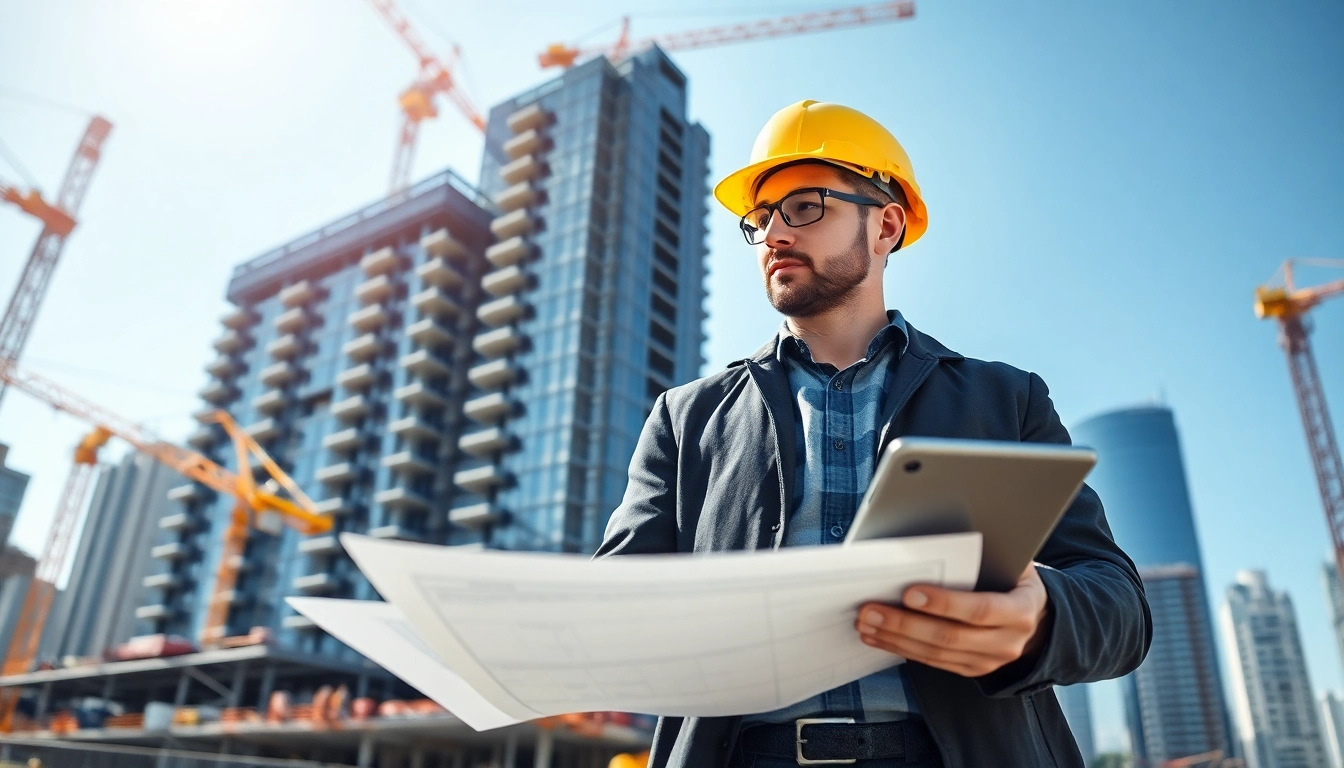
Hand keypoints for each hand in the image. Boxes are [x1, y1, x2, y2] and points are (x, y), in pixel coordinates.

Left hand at [854, 564, 1050, 677]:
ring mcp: (988, 661)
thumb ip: (983, 556)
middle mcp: (1006, 641)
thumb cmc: (1014, 580)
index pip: (980, 609)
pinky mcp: (970, 669)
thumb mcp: (1012, 563)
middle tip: (870, 609)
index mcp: (1020, 610)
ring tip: (866, 623)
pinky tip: (879, 637)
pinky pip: (932, 662)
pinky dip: (901, 649)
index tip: (909, 593)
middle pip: (950, 637)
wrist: (1035, 618)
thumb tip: (935, 538)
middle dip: (905, 624)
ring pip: (935, 654)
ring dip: (896, 638)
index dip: (944, 603)